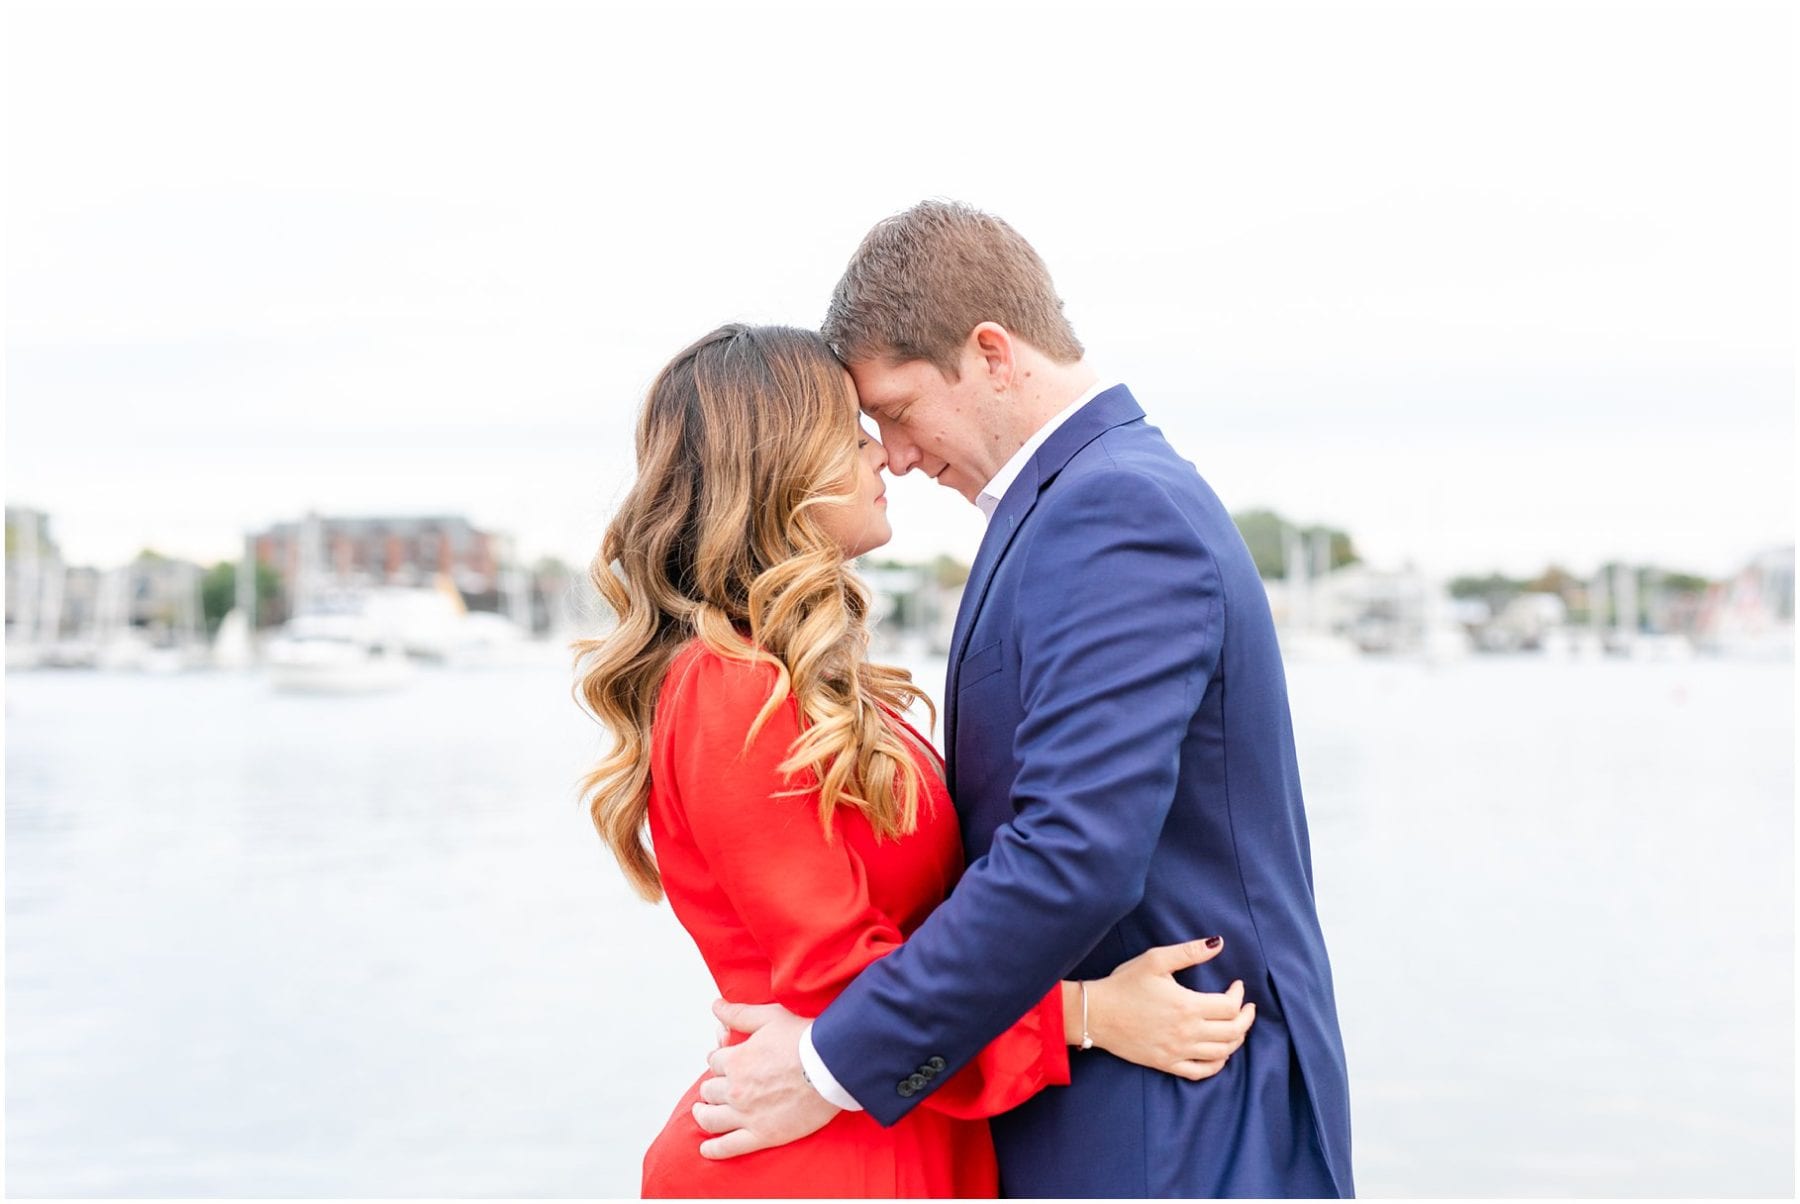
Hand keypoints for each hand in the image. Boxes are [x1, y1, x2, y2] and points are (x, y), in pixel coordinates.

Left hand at [692, 999, 840, 1158]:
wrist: (832, 1067)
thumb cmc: (805, 1040)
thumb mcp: (769, 1017)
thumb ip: (739, 1013)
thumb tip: (716, 1006)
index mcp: (736, 1060)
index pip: (714, 1062)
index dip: (719, 1060)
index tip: (725, 1062)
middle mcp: (736, 1089)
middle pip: (710, 1090)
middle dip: (712, 1087)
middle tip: (716, 1088)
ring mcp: (747, 1114)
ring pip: (712, 1118)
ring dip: (704, 1114)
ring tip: (703, 1112)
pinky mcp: (763, 1135)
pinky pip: (729, 1147)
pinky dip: (714, 1149)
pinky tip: (706, 1150)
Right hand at [1079, 938, 1256, 1080]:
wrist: (1097, 1013)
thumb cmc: (1124, 984)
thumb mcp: (1155, 960)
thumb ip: (1189, 952)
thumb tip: (1218, 943)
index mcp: (1187, 1005)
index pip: (1229, 1006)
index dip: (1239, 996)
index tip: (1236, 985)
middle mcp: (1187, 1032)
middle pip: (1232, 1032)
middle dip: (1245, 1018)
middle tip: (1246, 1007)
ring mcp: (1178, 1051)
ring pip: (1222, 1053)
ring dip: (1236, 1040)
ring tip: (1236, 1026)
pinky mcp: (1167, 1064)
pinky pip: (1201, 1072)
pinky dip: (1217, 1065)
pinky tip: (1220, 1054)